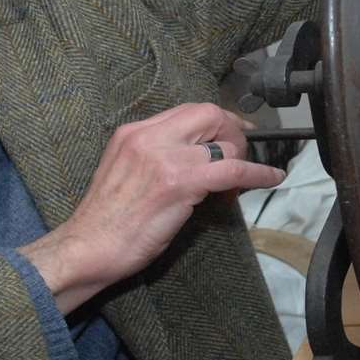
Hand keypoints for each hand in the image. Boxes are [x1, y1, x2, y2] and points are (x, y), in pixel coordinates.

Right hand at [20, 103, 285, 313]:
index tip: (230, 133)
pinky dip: (257, 172)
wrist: (88, 248)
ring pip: (222, 140)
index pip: (186, 111)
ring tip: (244, 175)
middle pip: (208, 113)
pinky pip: (232, 170)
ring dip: (242, 155)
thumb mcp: (125, 172)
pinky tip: (271, 178)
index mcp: (133, 133)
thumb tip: (195, 159)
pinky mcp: (180, 183)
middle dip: (233, 130)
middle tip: (242, 152)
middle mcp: (148, 137)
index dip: (216, 120)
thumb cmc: (105, 221)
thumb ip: (155, 157)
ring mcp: (165, 157)